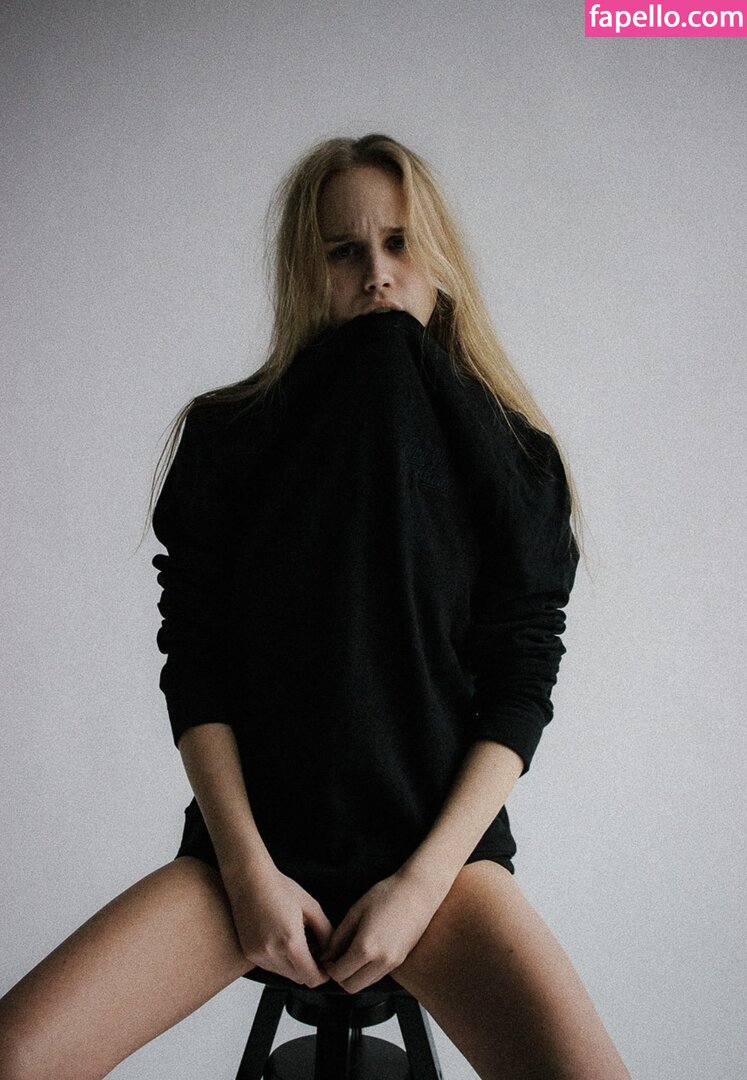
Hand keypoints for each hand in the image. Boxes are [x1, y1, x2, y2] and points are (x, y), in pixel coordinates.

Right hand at [222, 858, 333, 987]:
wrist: (248, 879)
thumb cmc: (279, 887)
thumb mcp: (311, 906)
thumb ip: (326, 931)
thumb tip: (332, 951)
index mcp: (290, 941)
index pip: (311, 978)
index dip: (323, 975)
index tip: (327, 965)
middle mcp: (272, 953)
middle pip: (298, 978)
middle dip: (309, 969)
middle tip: (314, 949)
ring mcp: (257, 955)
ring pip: (284, 974)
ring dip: (294, 966)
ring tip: (297, 942)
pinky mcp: (248, 953)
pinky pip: (270, 967)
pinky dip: (280, 961)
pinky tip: (282, 941)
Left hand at [320, 867, 446, 992]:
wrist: (418, 891)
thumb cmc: (387, 894)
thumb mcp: (355, 911)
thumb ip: (338, 937)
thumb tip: (326, 955)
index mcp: (365, 947)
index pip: (339, 974)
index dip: (328, 968)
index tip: (327, 957)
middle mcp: (380, 961)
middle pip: (351, 986)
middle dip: (340, 976)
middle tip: (336, 959)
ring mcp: (392, 963)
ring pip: (365, 984)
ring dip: (354, 976)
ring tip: (350, 955)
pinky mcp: (401, 960)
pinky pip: (378, 976)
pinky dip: (367, 972)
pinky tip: (366, 952)